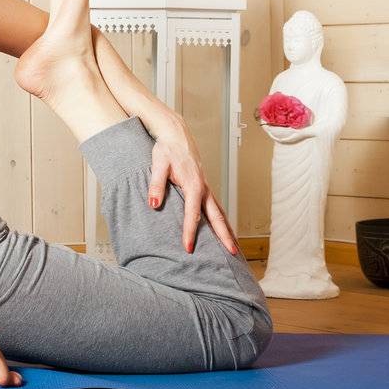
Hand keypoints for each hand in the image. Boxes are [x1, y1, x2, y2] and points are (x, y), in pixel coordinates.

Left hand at [146, 116, 239, 256]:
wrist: (176, 135)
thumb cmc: (167, 149)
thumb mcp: (158, 164)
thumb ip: (156, 185)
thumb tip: (154, 205)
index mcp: (193, 185)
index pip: (193, 214)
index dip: (190, 232)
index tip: (188, 247)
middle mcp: (204, 188)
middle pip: (217, 216)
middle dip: (224, 236)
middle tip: (232, 253)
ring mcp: (206, 188)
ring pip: (219, 212)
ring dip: (227, 229)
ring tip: (233, 247)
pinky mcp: (205, 187)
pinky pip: (216, 207)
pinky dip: (222, 219)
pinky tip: (223, 228)